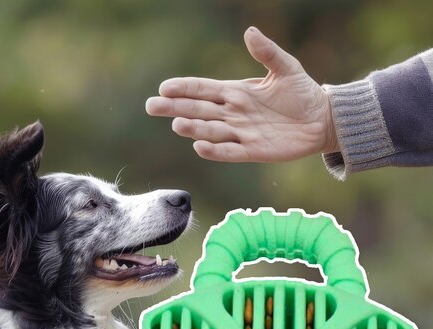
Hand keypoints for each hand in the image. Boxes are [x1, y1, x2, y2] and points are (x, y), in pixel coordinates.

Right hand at [145, 27, 338, 162]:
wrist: (321, 120)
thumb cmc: (302, 93)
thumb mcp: (287, 67)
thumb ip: (267, 52)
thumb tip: (249, 32)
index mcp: (236, 92)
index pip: (204, 89)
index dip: (184, 88)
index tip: (164, 87)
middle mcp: (233, 113)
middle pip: (199, 110)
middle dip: (175, 108)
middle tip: (152, 106)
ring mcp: (241, 133)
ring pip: (211, 130)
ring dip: (194, 128)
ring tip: (177, 124)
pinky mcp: (253, 151)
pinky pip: (230, 151)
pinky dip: (215, 150)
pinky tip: (200, 146)